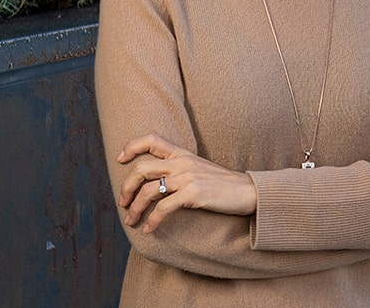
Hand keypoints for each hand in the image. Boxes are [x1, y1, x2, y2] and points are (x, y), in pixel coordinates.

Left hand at [117, 134, 256, 233]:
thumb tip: (158, 181)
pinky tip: (149, 229)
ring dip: (135, 209)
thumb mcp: (200, 168)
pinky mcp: (193, 194)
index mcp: (183, 154)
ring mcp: (187, 178)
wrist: (249, 191)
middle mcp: (182, 163)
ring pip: (148, 191)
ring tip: (132, 221)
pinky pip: (163, 208)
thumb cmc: (224, 184)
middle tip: (123, 202)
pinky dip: (152, 221)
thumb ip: (180, 168)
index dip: (132, 147)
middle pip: (141, 168)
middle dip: (126, 187)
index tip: (120, 159)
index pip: (152, 140)